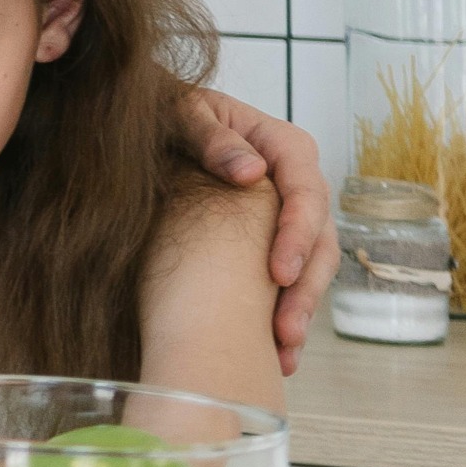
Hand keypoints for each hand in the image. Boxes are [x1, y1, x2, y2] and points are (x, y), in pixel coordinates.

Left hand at [180, 89, 338, 373]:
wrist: (146, 125)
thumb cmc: (163, 112)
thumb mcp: (182, 113)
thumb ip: (213, 137)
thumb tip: (253, 172)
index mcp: (282, 145)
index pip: (306, 190)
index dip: (296, 234)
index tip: (277, 274)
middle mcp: (294, 182)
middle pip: (318, 238)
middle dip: (304, 288)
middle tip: (283, 332)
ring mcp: (287, 214)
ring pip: (312, 266)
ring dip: (299, 310)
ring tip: (281, 353)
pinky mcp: (271, 239)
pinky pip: (289, 279)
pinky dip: (281, 311)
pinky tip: (271, 351)